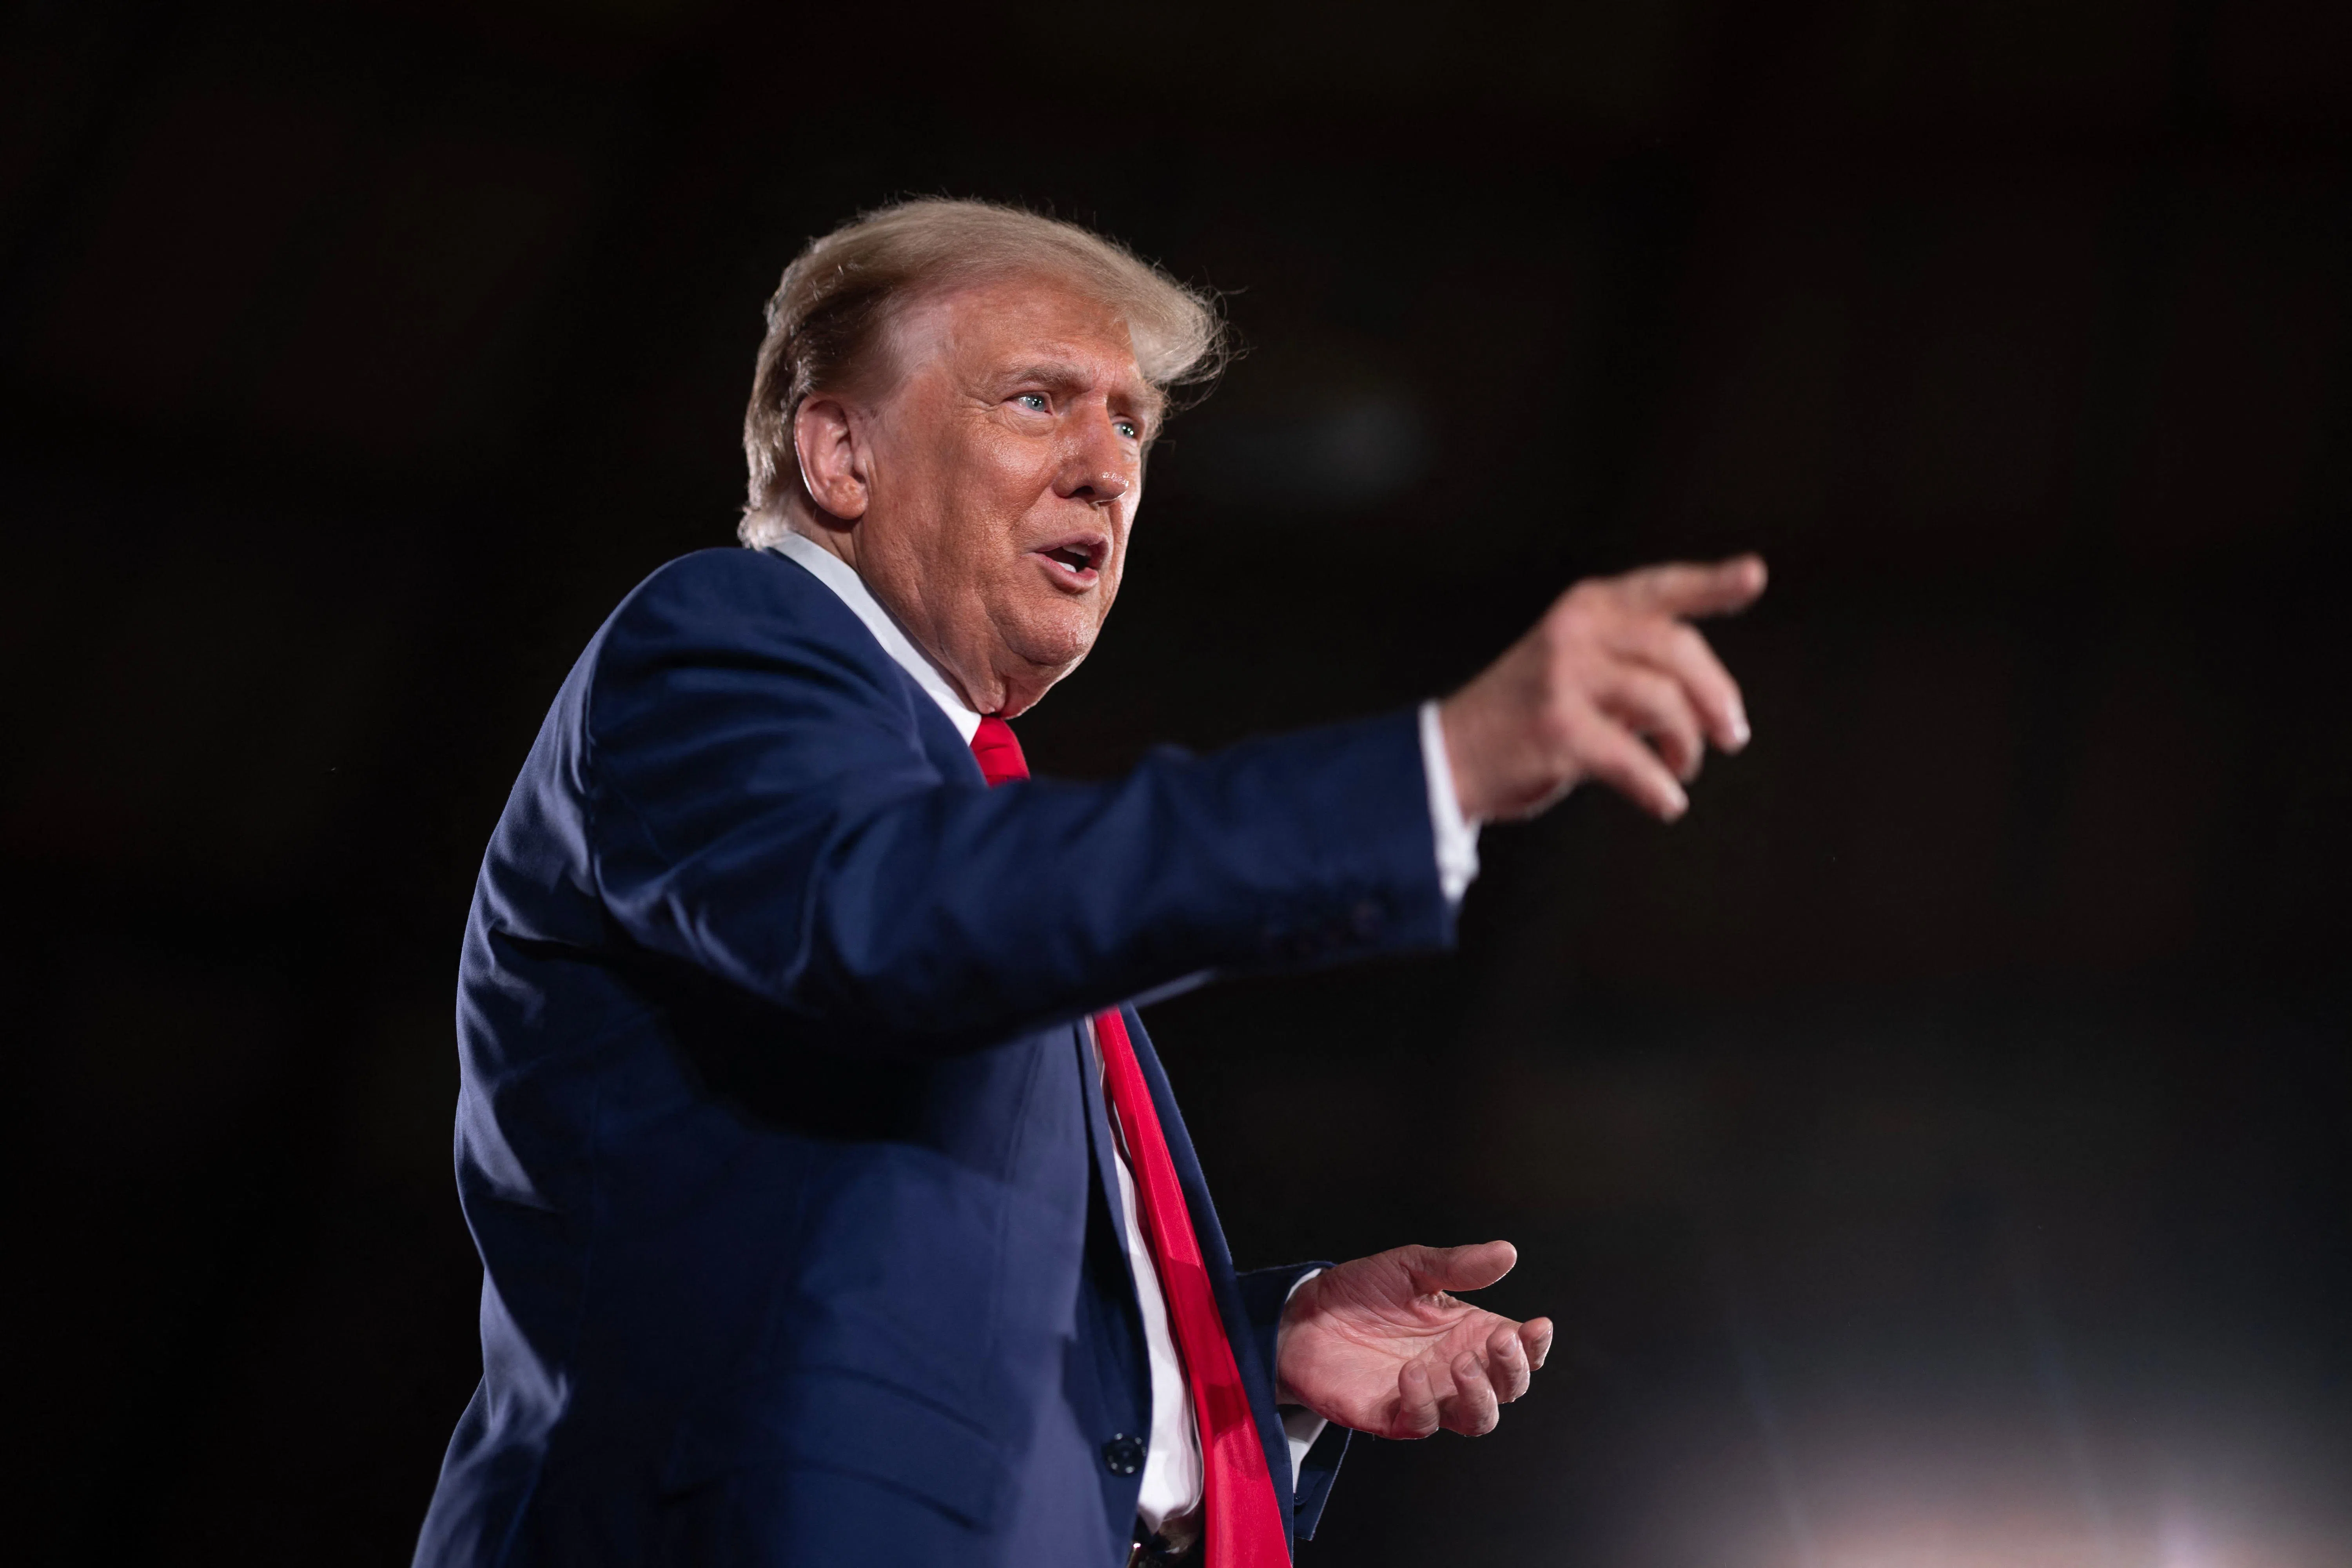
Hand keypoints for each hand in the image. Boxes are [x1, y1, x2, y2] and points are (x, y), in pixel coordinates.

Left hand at [1274, 1241, 1552, 1438]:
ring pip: (1477, 1418)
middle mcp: (1456, 1369)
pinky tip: (1409, 1374)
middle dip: (1513, 1369)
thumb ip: (1458, 1265)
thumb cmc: (1361, 1291)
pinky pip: (1422, 1423)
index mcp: (1470, 1332)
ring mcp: (1429, 1396)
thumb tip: (1507, 1252)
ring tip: (1460, 1362)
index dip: (1536, 1345)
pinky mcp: (1393, 1416)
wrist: (1303, 1314)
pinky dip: (1423, 1403)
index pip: (1520, 1350)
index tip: (1538, 1325)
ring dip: (1479, 1395)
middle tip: (1499, 1341)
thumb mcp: (1410, 1266)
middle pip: (1508, 1388)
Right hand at [1439, 554, 1766, 821]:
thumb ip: (1635, 667)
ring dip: (1686, 746)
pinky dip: (1660, 788)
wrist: (1449, 757)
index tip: (1753, 575)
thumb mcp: (1578, 670)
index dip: (1711, 583)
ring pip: (1663, 703)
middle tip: (1732, 736)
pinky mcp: (1558, 728)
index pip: (1660, 589)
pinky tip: (1666, 803)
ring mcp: (1563, 677)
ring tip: (1681, 767)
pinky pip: (1634, 760)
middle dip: (1717, 697)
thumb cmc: (1526, 718)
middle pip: (1678, 649)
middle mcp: (1575, 631)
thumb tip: (1711, 700)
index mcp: (1584, 609)